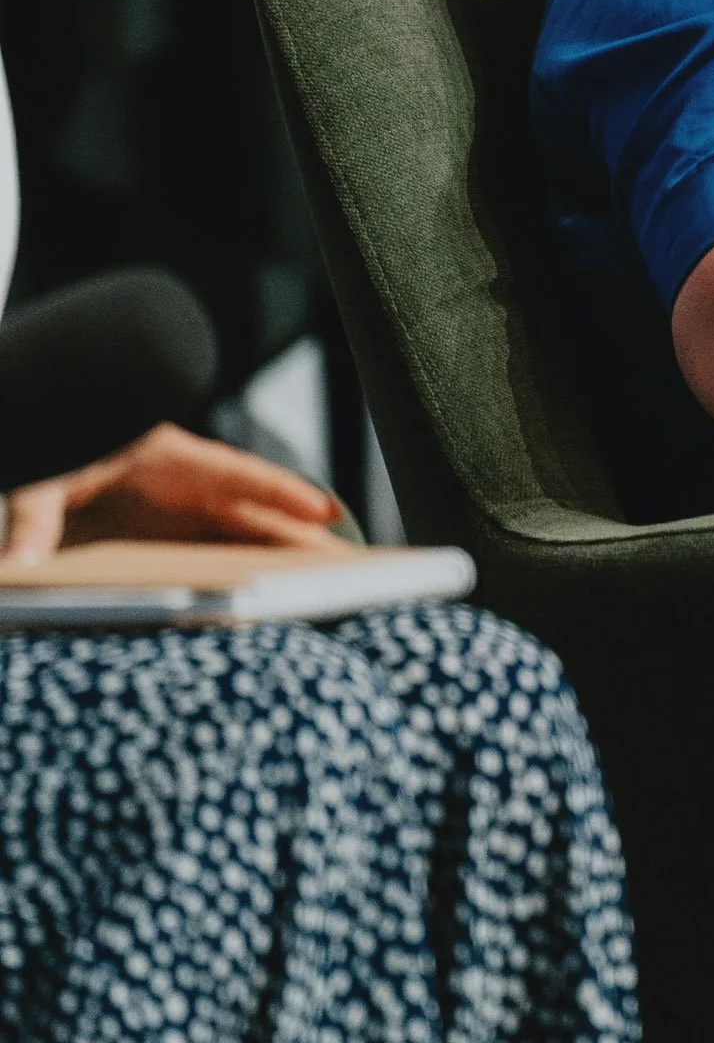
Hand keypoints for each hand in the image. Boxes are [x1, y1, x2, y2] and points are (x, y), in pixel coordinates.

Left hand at [0, 425, 344, 565]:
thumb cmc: (48, 443)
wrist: (46, 436)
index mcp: (165, 457)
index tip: (323, 511)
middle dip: (302, 539)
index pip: (234, 473)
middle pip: (254, 514)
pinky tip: (274, 606)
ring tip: (331, 593)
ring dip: (283, 564)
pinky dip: (248, 580)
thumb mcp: (38, 477)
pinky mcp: (171, 542)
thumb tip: (17, 569)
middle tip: (352, 567)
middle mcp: (185, 488)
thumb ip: (32, 520)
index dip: (281, 493)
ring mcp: (183, 515)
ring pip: (245, 540)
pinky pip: (218, 562)